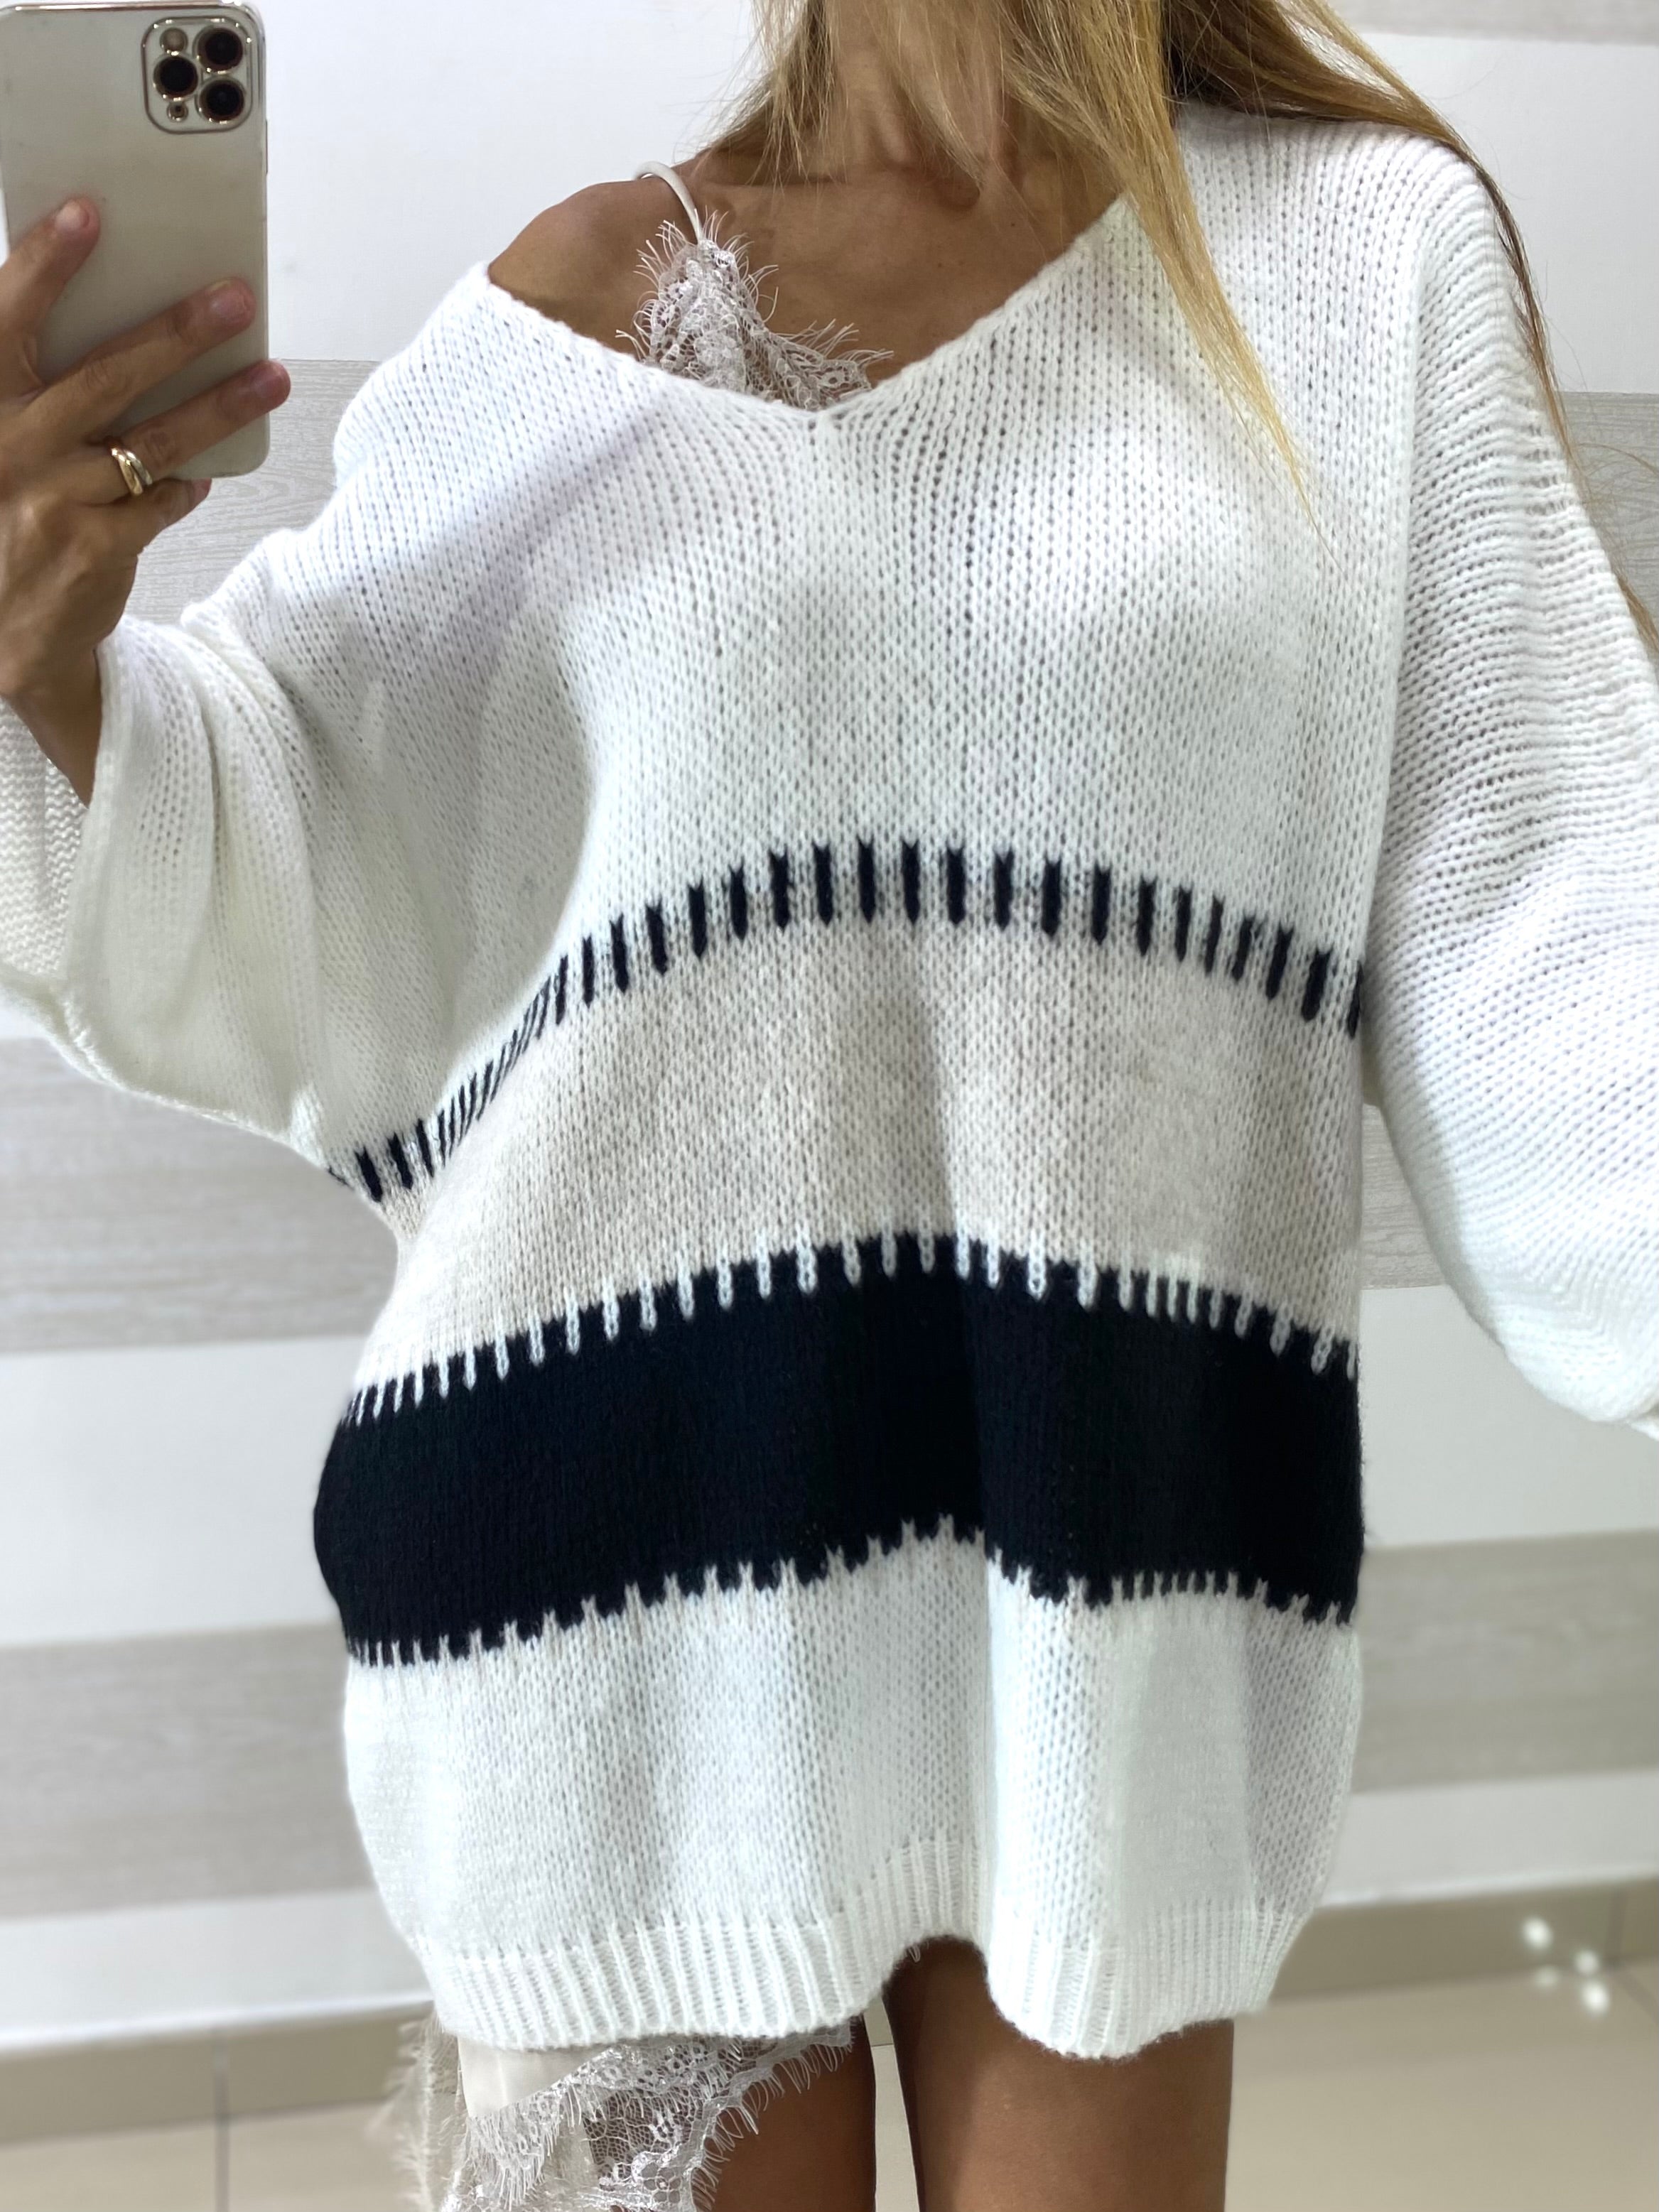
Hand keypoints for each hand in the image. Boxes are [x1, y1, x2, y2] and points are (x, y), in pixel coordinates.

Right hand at [0, 194, 289, 799]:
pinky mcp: (94, 551)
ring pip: (154, 442)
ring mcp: (54, 501)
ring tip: (272, 377)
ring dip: (220, 406)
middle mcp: (11, 446)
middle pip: (107, 376)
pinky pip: (161, 503)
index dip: (45, 265)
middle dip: (178, 332)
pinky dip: (186, 484)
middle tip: (236, 299)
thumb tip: (109, 320)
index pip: (7, 321)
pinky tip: (206, 472)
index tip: (89, 212)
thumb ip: (31, 388)